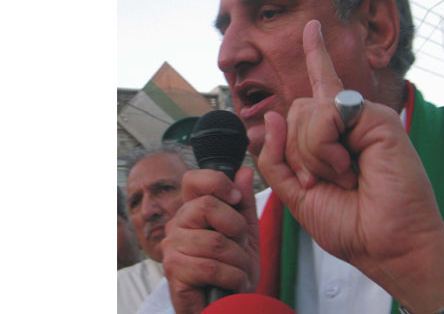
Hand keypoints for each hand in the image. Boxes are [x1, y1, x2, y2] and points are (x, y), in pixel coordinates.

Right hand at [161, 167, 259, 313]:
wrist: (230, 306)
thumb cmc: (234, 271)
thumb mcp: (246, 233)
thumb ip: (244, 203)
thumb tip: (244, 170)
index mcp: (193, 212)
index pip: (193, 179)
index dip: (217, 182)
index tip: (236, 198)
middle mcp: (177, 226)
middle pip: (206, 206)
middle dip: (236, 227)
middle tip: (240, 246)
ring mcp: (172, 249)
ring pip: (214, 241)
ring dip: (238, 260)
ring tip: (239, 270)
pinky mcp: (174, 272)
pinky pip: (210, 266)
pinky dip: (233, 277)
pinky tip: (235, 283)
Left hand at [257, 20, 443, 312]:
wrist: (387, 245)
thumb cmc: (350, 224)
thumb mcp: (298, 194)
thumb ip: (277, 157)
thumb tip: (271, 115)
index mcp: (334, 136)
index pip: (318, 90)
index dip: (315, 55)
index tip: (313, 28)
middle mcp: (349, 121)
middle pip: (296, 110)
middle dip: (296, 153)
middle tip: (324, 182)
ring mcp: (364, 117)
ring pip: (307, 112)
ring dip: (311, 155)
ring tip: (343, 176)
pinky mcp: (377, 117)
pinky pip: (327, 115)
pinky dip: (324, 147)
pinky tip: (348, 167)